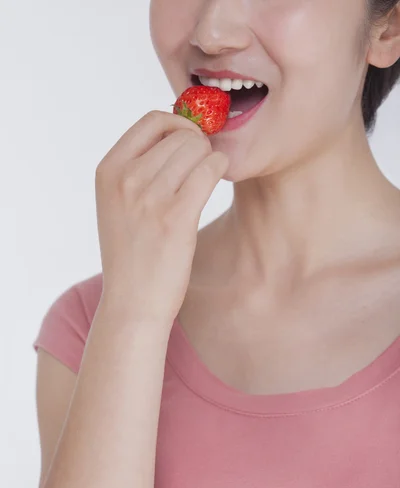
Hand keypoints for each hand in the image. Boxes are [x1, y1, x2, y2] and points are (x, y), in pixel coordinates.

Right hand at [95, 110, 228, 324]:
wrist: (133, 302)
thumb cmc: (132, 255)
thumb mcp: (118, 205)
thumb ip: (138, 169)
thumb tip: (180, 133)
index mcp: (108, 170)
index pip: (152, 120)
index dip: (179, 125)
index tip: (189, 144)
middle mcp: (125, 179)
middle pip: (180, 133)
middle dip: (198, 146)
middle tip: (201, 168)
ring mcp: (149, 197)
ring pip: (198, 149)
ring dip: (210, 159)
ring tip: (205, 181)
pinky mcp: (176, 216)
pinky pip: (210, 170)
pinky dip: (220, 169)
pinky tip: (216, 182)